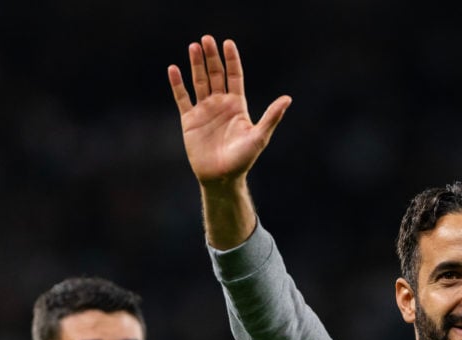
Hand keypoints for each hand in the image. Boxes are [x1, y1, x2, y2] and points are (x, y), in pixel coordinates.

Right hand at [168, 35, 290, 186]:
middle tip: (207, 39)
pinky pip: (182, 98)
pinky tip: (174, 69)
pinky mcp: (190, 120)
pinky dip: (178, 84)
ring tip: (193, 47)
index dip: (231, 60)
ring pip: (199, 82)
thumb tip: (287, 98)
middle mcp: (220, 104)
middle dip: (211, 57)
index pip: (234, 76)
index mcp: (237, 105)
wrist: (221, 178)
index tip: (228, 43)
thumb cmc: (243, 159)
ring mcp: (204, 111)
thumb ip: (271, 116)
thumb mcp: (260, 136)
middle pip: (215, 75)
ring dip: (196, 65)